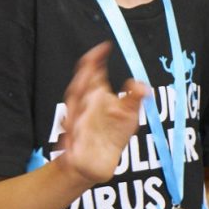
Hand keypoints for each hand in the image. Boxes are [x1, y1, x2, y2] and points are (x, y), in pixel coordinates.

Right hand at [55, 42, 146, 184]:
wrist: (99, 161)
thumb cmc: (114, 132)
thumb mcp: (130, 113)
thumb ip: (135, 96)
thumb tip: (141, 84)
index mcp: (96, 95)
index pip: (91, 73)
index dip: (95, 59)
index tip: (105, 47)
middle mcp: (83, 108)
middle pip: (77, 90)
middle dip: (82, 81)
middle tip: (91, 70)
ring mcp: (76, 126)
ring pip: (70, 114)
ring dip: (76, 111)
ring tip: (85, 105)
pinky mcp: (72, 148)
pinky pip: (68, 144)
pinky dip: (68, 143)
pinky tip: (71, 144)